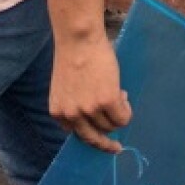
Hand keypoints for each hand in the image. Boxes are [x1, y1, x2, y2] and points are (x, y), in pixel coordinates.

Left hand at [49, 37, 131, 152]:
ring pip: (110, 126)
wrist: (78, 37)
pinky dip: (126, 110)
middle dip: (106, 144)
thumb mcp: (67, 87)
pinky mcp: (107, 101)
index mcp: (58, 112)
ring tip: (118, 93)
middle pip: (93, 138)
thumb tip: (96, 117)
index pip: (76, 134)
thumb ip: (75, 104)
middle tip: (116, 146)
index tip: (100, 136)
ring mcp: (89, 109)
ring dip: (117, 114)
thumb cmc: (73, 55)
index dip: (91, 130)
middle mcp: (72, 115)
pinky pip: (123, 118)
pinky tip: (124, 95)